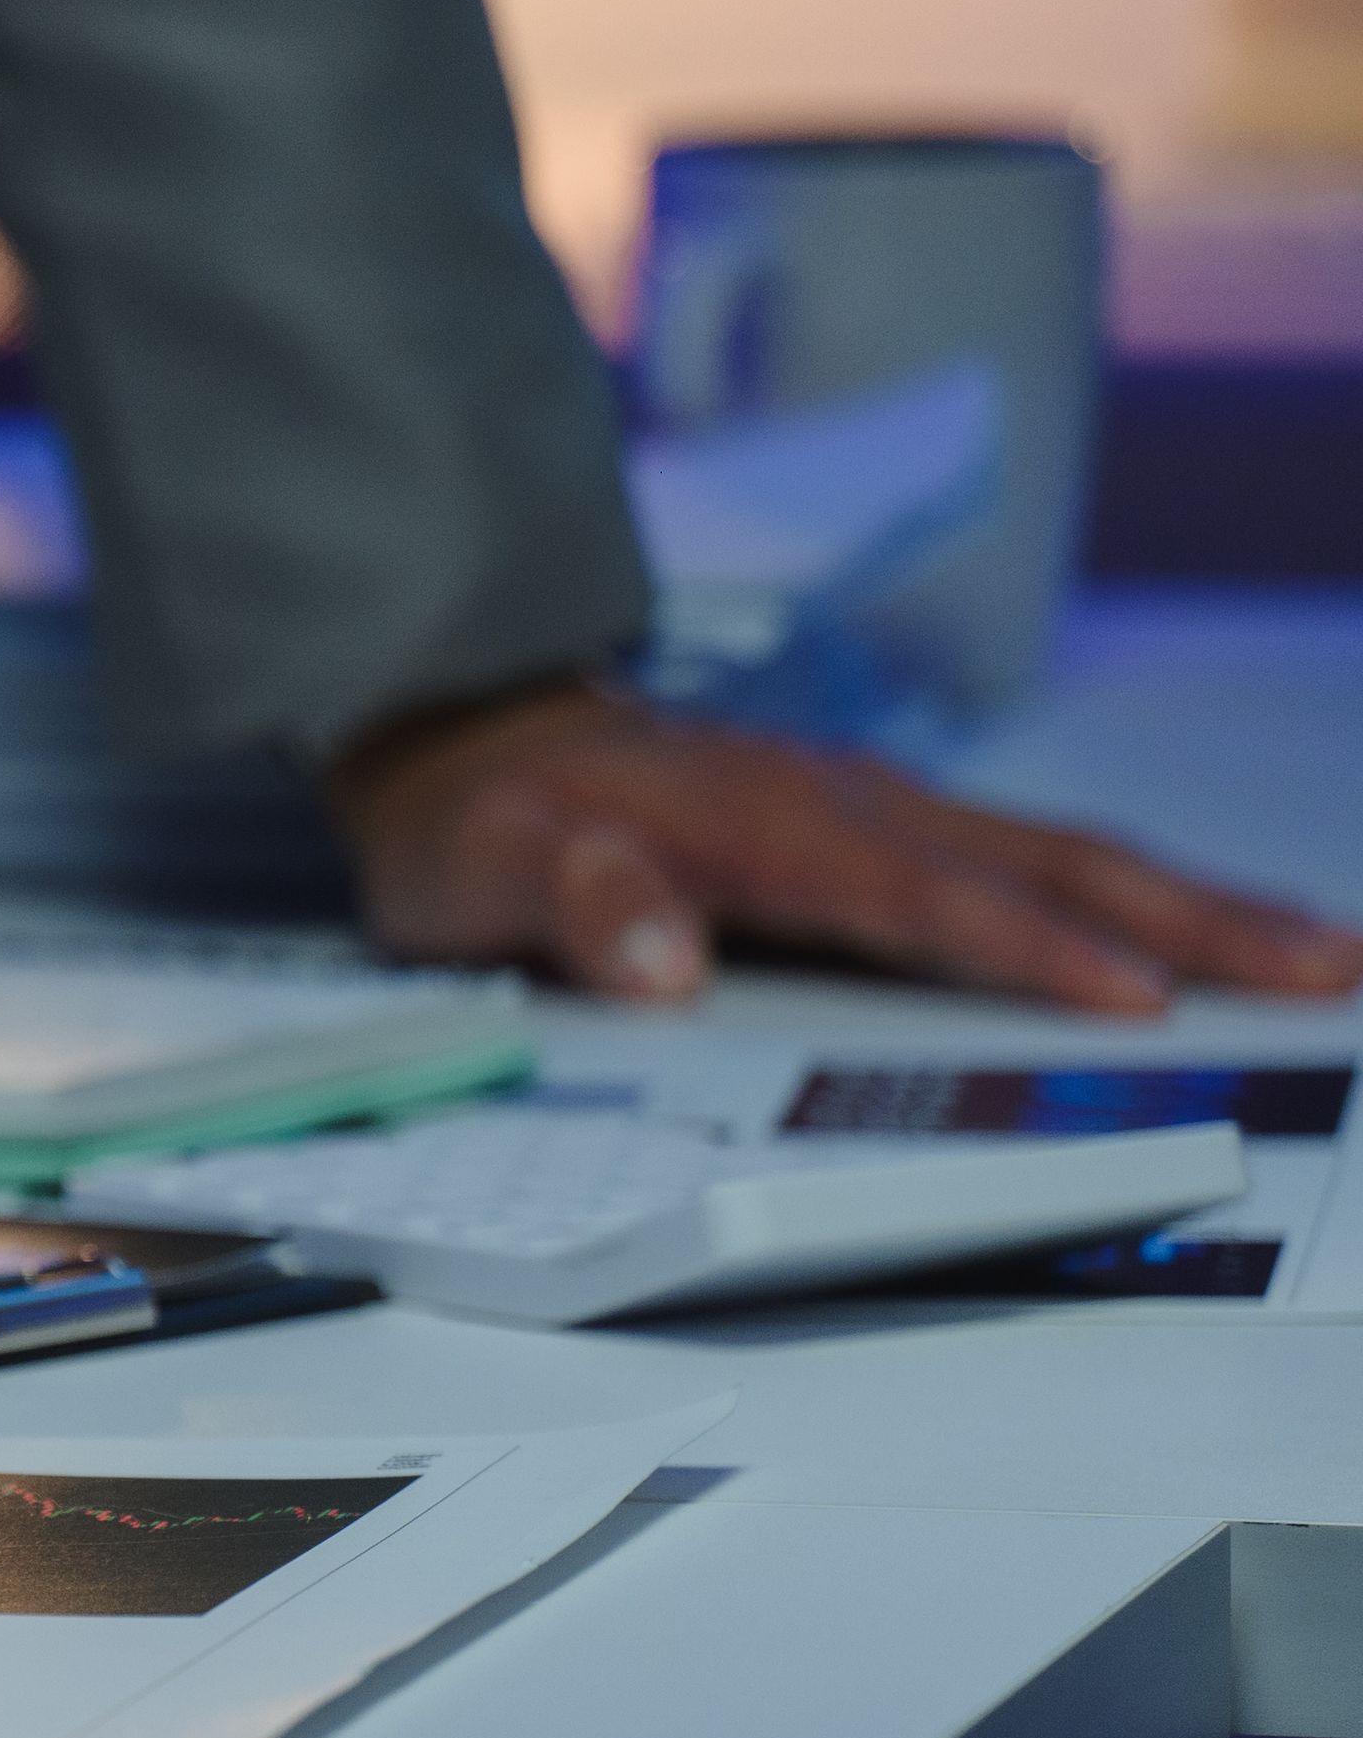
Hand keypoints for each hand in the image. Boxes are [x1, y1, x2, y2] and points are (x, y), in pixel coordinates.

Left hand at [327, 675, 1362, 1012]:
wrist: (461, 735)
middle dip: (1195, 923)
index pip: (930, 899)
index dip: (1033, 952)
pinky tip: (1195, 934)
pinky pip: (1033, 862)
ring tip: (1321, 952)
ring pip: (1067, 859)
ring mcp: (879, 812)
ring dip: (1196, 907)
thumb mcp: (487, 866)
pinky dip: (1132, 897)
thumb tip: (659, 959)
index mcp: (774, 823)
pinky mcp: (885, 828)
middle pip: (1051, 868)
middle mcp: (851, 806)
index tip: (1136, 1002)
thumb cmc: (483, 814)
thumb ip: (572, 901)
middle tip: (1327, 966)